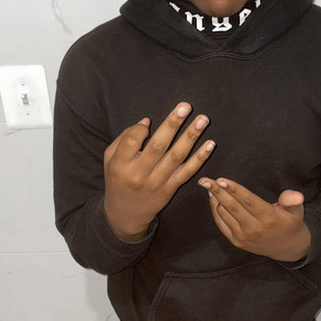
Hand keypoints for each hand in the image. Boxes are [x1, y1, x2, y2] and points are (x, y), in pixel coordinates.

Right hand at [103, 102, 213, 239]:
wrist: (125, 214)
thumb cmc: (118, 179)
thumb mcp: (110, 160)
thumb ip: (124, 139)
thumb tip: (147, 122)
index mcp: (121, 165)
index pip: (133, 140)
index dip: (142, 129)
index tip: (148, 123)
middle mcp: (140, 174)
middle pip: (158, 145)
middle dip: (173, 124)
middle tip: (186, 106)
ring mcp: (157, 182)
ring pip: (177, 157)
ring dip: (191, 136)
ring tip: (203, 119)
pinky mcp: (171, 189)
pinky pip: (187, 172)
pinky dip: (200, 158)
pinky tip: (210, 144)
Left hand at [198, 177, 310, 261]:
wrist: (286, 248)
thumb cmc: (290, 223)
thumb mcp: (296, 211)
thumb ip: (292, 201)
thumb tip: (296, 195)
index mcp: (269, 218)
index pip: (248, 201)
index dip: (234, 189)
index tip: (221, 179)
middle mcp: (254, 229)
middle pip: (232, 207)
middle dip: (217, 192)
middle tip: (204, 179)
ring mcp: (243, 237)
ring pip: (224, 214)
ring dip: (215, 199)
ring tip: (208, 185)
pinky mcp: (236, 241)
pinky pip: (221, 224)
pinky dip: (215, 210)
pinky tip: (213, 198)